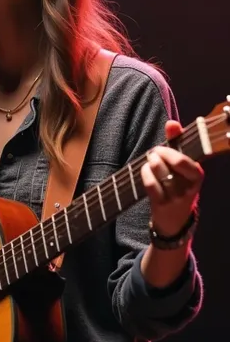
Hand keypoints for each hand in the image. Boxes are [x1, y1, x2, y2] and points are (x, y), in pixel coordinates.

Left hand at [141, 120, 203, 236]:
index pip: (185, 160)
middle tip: (154, 152)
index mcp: (197, 175)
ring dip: (151, 163)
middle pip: (173, 162)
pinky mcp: (162, 204)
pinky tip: (144, 170)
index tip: (161, 147)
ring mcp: (175, 196)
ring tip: (149, 160)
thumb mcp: (182, 165)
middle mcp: (189, 186)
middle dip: (160, 153)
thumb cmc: (177, 183)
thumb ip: (177, 141)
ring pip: (161, 172)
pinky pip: (151, 184)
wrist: (175, 218)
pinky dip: (145, 174)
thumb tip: (171, 122)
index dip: (170, 150)